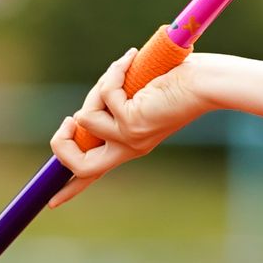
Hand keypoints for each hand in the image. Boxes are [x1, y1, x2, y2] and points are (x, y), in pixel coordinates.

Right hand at [47, 46, 212, 207]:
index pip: (96, 173)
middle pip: (79, 166)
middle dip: (60, 144)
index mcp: (133, 143)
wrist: (211, 81)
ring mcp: (129, 137)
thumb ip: (119, 103)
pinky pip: (103, 97)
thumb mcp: (144, 97)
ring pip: (84, 119)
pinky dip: (113, 74)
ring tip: (124, 70)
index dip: (71, 187)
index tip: (52, 202)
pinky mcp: (131, 122)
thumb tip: (93, 102)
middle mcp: (130, 146)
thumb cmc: (186, 81)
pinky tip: (132, 60)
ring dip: (98, 89)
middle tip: (68, 120)